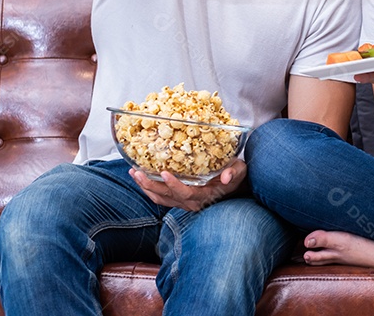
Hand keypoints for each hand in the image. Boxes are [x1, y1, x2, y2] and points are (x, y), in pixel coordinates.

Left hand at [129, 158, 245, 211]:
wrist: (235, 186)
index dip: (174, 185)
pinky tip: (141, 177)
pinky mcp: (178, 199)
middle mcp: (192, 202)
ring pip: (160, 198)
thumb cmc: (236, 175)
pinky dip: (149, 189)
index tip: (164, 172)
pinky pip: (160, 198)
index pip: (186, 193)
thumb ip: (234, 172)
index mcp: (205, 195)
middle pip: (167, 197)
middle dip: (150, 185)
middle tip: (137, 171)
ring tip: (134, 173)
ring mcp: (183, 202)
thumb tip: (226, 176)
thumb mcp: (239, 171)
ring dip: (145, 187)